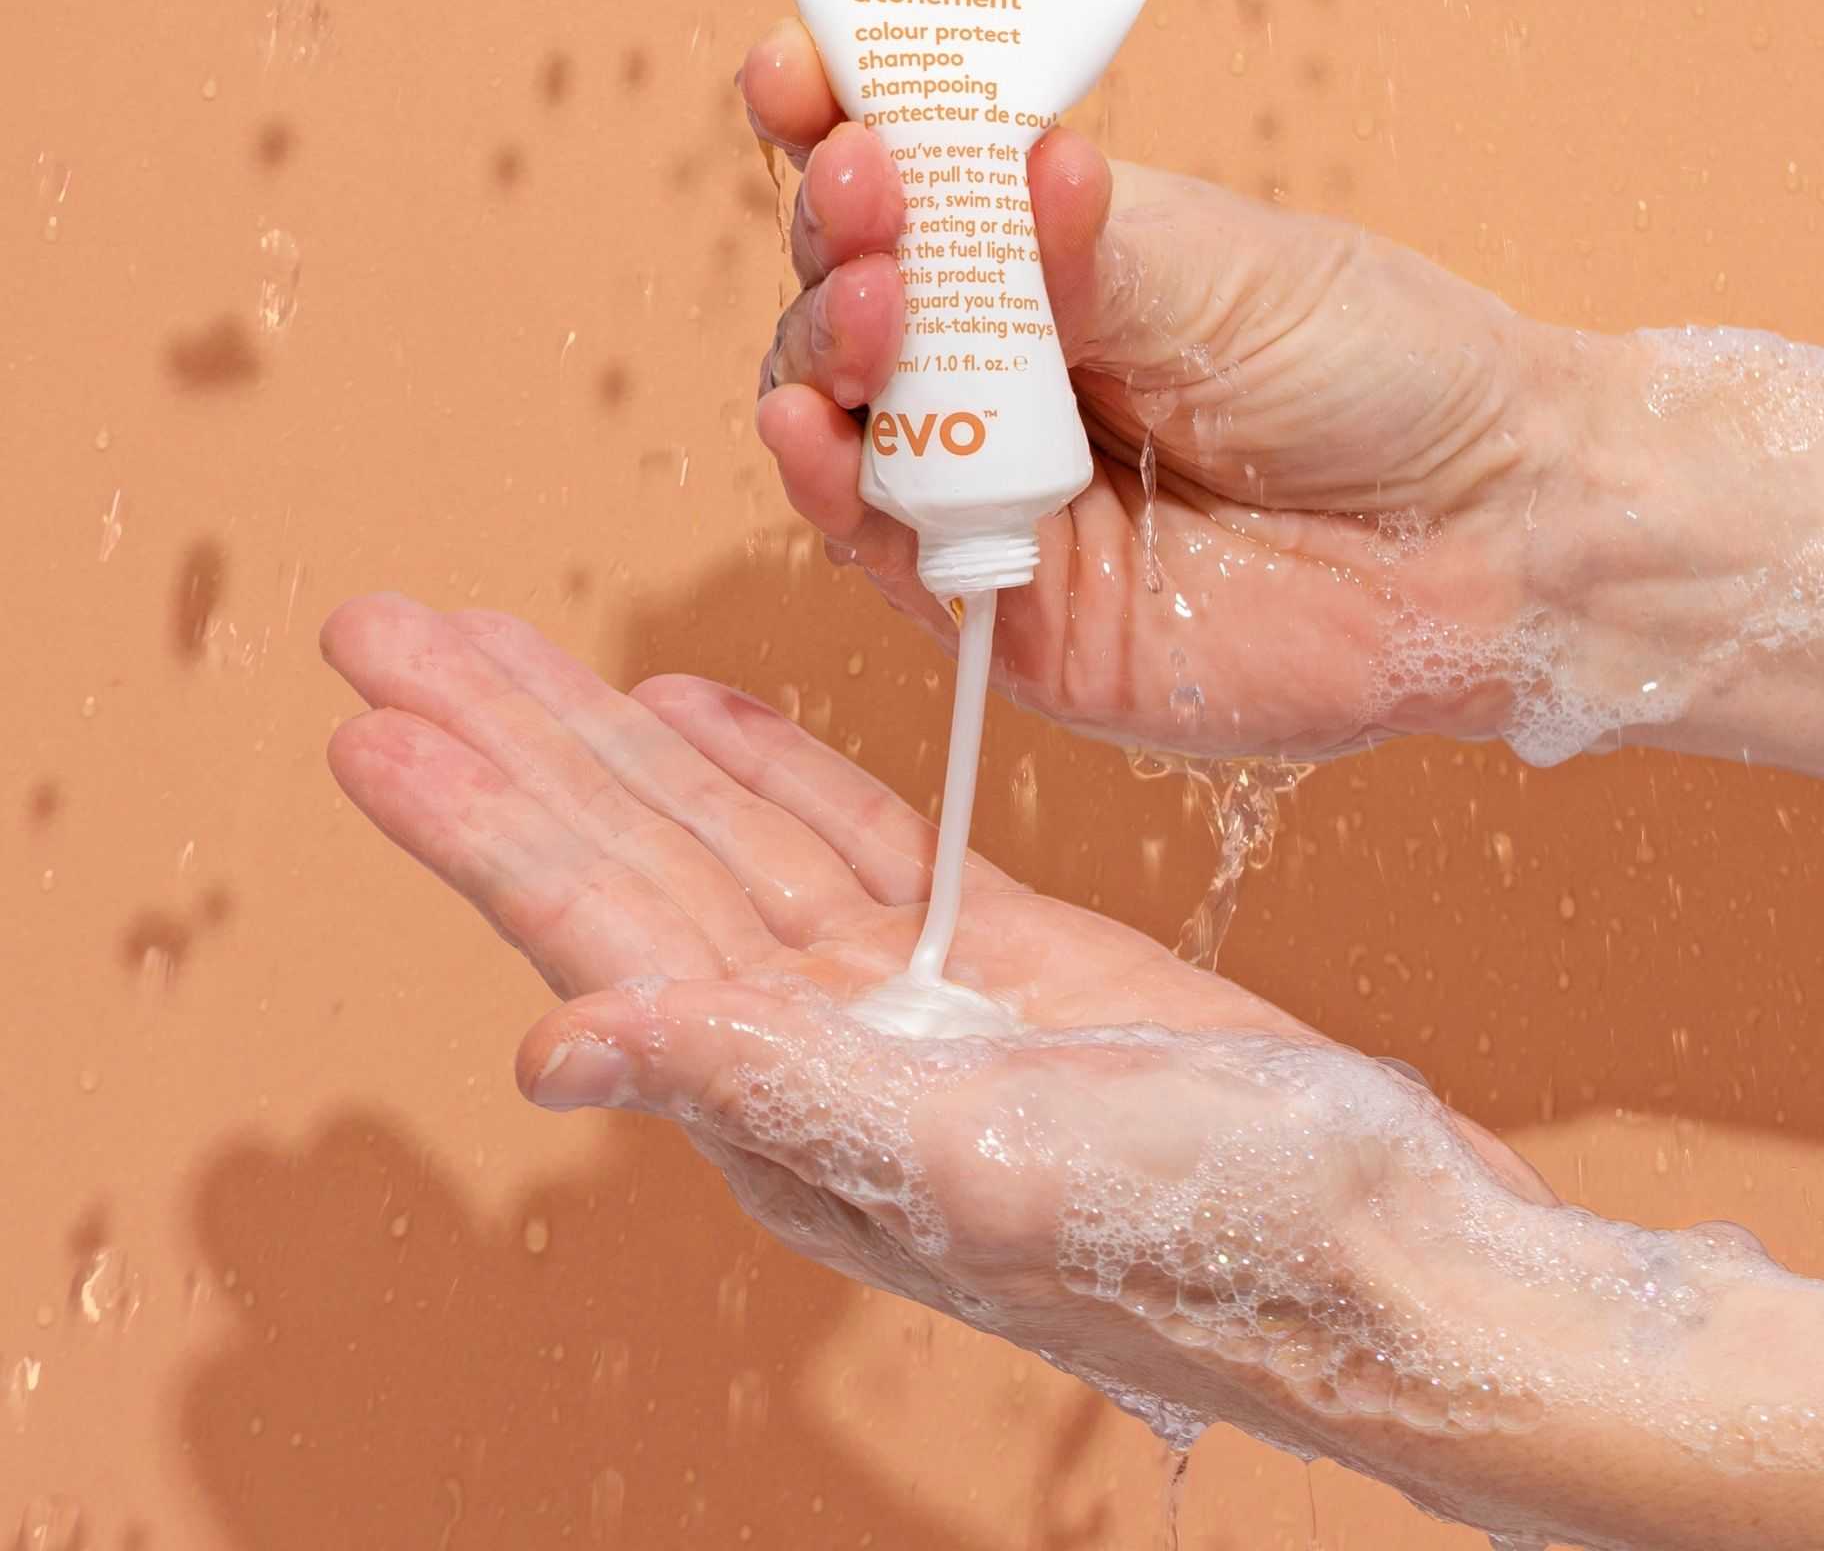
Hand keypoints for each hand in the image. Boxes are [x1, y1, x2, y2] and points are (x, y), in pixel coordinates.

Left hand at [319, 593, 1557, 1504]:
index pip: (602, 927)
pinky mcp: (998, 954)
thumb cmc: (1225, 1231)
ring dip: (613, 736)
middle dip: (508, 739)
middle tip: (385, 627)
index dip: (484, 820)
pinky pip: (847, 836)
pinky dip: (766, 767)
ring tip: (509, 647)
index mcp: (798, 1098)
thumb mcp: (991, 1159)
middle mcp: (821, 1047)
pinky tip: (695, 711)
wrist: (1389, 1254)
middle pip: (630, 858)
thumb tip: (559, 1045)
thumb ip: (770, 1092)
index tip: (374, 716)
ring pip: (723, 833)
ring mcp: (907, 994)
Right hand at [742, 19, 1563, 760]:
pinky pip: (880, 551)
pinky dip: (827, 489)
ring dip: (822, 350)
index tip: (796, 75)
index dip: (834, 126)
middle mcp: (1004, 375)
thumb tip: (1007, 160)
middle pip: (854, 291)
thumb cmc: (1378, 376)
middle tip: (866, 189)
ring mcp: (995, 490)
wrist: (1488, 540)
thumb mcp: (1227, 275)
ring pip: (843, 416)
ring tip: (868, 301)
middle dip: (837, 231)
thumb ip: (1089, 245)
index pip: (907, 186)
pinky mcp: (1004, 608)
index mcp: (1051, 262)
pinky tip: (811, 425)